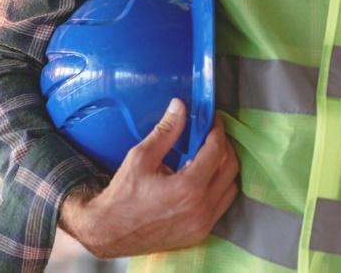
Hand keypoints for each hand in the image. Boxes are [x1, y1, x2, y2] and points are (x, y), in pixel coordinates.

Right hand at [59, 99, 238, 258]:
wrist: (110, 231)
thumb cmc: (122, 195)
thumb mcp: (140, 158)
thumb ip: (165, 132)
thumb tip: (179, 107)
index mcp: (188, 187)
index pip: (216, 151)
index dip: (217, 130)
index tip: (213, 119)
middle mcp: (202, 207)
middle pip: (230, 168)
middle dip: (224, 146)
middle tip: (211, 134)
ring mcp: (203, 223)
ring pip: (230, 188)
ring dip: (224, 168)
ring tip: (208, 155)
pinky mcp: (200, 233)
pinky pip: (221, 205)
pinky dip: (218, 188)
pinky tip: (201, 179)